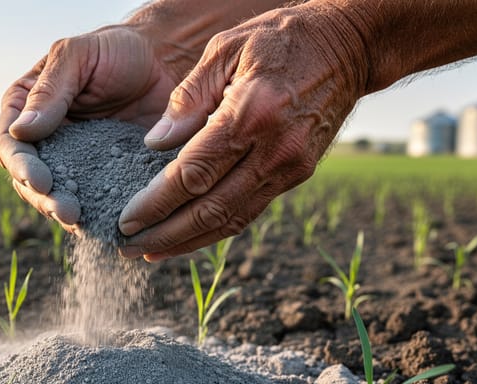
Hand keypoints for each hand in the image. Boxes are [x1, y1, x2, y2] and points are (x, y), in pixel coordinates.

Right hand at [0, 24, 191, 232]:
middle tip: (65, 210)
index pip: (10, 143)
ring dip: (63, 212)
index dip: (21, 165)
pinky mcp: (102, 178)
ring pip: (56, 196)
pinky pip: (93, 202)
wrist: (162, 62)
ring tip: (80, 221)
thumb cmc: (114, 50)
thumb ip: (50, 90)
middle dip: (43, 198)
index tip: (40, 180)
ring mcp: (72, 163)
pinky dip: (96, 215)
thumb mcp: (78, 56)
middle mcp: (43, 140)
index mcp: (25, 108)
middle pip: (28, 179)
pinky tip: (106, 224)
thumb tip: (22, 130)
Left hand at [117, 3, 368, 260]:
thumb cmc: (280, 38)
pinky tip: (188, 236)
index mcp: (250, 113)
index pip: (193, 173)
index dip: (156, 202)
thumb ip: (188, 97)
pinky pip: (250, 211)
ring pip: (232, 220)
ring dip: (189, 242)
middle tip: (128, 246)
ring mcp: (290, 166)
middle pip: (210, 209)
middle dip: (165, 234)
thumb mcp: (227, 48)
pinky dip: (217, 229)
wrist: (349, 46)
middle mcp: (273, 149)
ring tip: (151, 252)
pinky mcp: (298, 174)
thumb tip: (154, 142)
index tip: (126, 218)